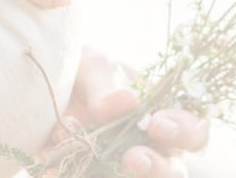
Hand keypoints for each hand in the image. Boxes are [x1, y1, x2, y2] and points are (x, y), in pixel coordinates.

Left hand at [50, 49, 209, 177]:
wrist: (41, 92)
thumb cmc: (83, 73)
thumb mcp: (91, 68)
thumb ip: (106, 85)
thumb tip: (129, 101)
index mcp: (164, 116)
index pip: (194, 131)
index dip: (185, 132)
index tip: (157, 124)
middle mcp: (151, 148)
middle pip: (174, 170)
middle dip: (157, 167)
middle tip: (132, 157)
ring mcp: (123, 169)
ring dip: (125, 177)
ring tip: (100, 168)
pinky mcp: (93, 175)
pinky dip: (74, 175)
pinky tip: (56, 166)